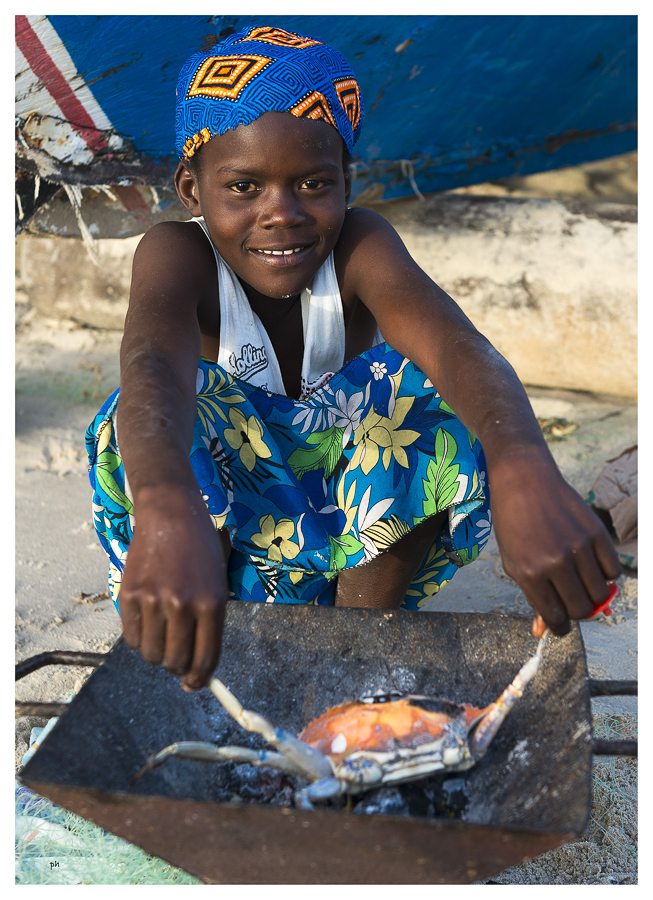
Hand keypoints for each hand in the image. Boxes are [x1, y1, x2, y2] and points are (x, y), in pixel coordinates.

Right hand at [119, 485, 228, 689]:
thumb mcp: (217, 584)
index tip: (193, 684)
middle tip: (176, 657)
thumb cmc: (200, 550)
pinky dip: (137, 638)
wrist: (171, 514)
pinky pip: (130, 638)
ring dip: (156, 654)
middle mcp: (183, 604)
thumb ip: (209, 625)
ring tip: (161, 635)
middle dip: (177, 668)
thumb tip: (195, 670)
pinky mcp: (129, 594)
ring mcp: (154, 600)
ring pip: (150, 654)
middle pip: (175, 662)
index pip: (205, 659)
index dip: (199, 679)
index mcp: (212, 604)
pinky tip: (146, 622)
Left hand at [489, 450, 621, 636]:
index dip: (560, 627)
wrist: (523, 481)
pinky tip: (590, 564)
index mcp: (529, 573)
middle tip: (569, 600)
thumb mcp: (513, 563)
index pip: (555, 619)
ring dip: (593, 595)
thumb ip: (532, 597)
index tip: (560, 624)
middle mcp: (555, 561)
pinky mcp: (596, 532)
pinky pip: (613, 570)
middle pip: (581, 610)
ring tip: (578, 582)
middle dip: (576, 612)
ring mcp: (578, 546)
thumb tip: (542, 631)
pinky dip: (605, 574)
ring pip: (601, 594)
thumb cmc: (513, 524)